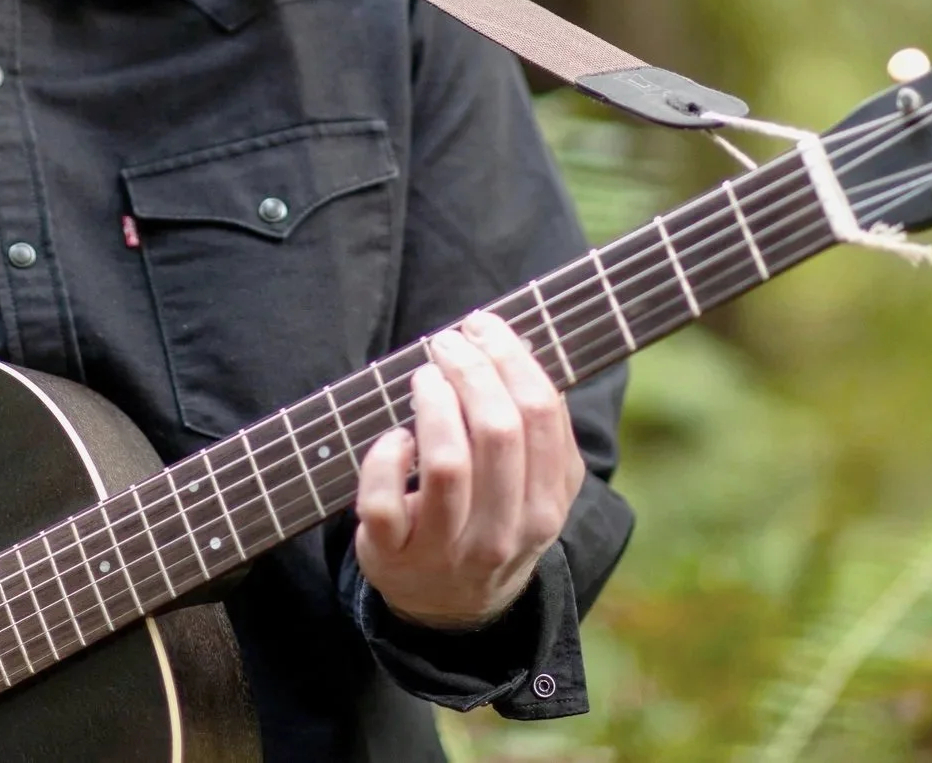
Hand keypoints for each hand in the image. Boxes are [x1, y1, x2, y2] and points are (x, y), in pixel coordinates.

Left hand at [354, 310, 585, 629]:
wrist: (455, 606)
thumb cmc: (494, 519)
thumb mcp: (535, 486)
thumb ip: (541, 429)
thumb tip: (517, 346)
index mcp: (548, 505)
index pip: (541, 415)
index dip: (511, 358)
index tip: (482, 326)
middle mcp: (505, 531)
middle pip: (498, 431)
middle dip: (470, 371)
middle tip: (446, 341)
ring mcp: (447, 548)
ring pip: (446, 464)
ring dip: (433, 403)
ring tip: (423, 376)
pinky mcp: (393, 556)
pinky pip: (383, 502)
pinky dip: (384, 458)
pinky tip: (393, 438)